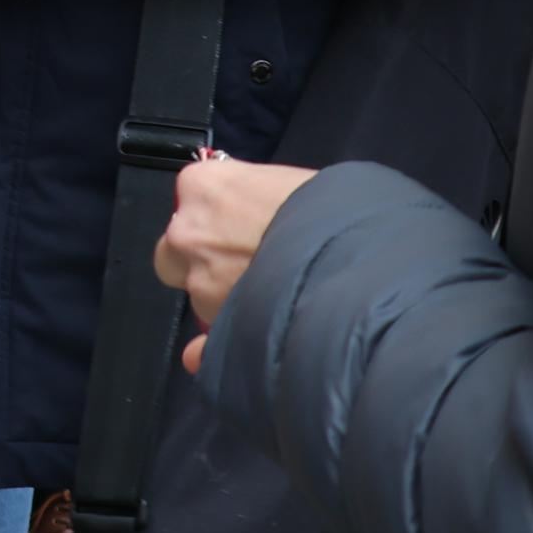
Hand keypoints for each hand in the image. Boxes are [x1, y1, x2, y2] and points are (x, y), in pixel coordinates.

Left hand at [155, 156, 316, 371]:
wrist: (356, 258)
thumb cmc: (331, 206)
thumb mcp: (288, 181)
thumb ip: (252, 197)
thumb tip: (247, 216)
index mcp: (202, 186)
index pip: (191, 196)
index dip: (217, 213)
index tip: (242, 222)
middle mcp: (186, 233)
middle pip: (176, 251)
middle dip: (201, 258)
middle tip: (244, 263)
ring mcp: (198, 283)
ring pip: (197, 294)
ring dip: (221, 296)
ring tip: (271, 296)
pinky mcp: (213, 329)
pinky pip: (202, 345)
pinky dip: (213, 351)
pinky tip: (240, 347)